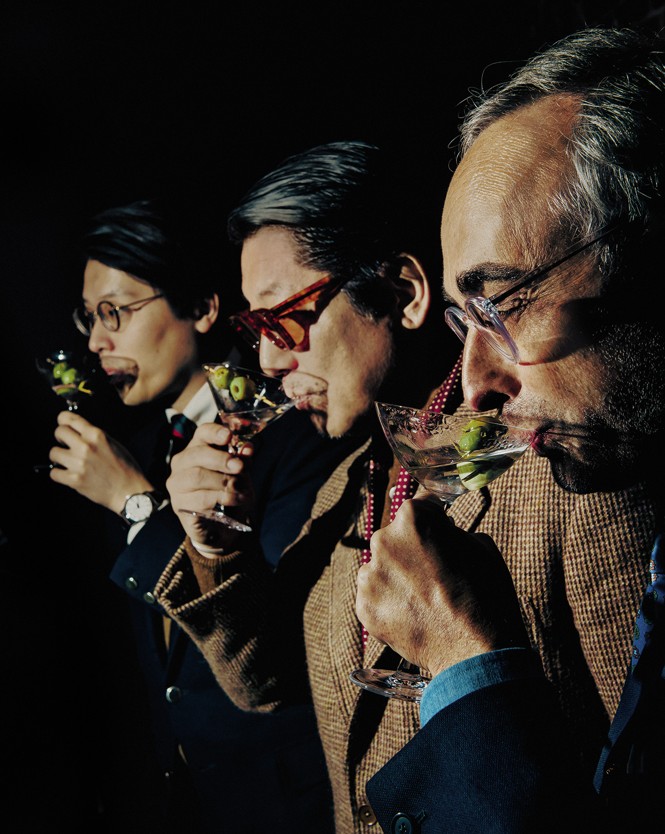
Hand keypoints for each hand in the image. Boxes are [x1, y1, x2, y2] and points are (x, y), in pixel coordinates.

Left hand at [49, 410, 151, 511]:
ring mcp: (78, 463)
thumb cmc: (125, 468)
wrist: (128, 491)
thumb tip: (79, 431)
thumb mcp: (114, 443)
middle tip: (66, 444)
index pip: (68, 418)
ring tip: (67, 461)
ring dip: (59, 457)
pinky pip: (54, 473)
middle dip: (61, 438)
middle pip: (59, 432)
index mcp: (96, 435)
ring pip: (53, 452)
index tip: (63, 424)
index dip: (63, 421)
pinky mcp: (74, 480)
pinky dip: (59, 474)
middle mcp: (86, 446)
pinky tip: (67, 474)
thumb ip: (95, 436)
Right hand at [166, 422, 254, 548]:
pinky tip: (232, 502)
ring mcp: (177, 484)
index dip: (215, 432)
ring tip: (241, 491)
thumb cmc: (228, 492)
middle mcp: (182, 463)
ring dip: (223, 482)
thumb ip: (242, 461)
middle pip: (197, 454)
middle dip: (221, 459)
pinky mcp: (179, 505)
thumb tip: (248, 449)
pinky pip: (199, 499)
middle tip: (239, 467)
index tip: (229, 436)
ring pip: (197, 477)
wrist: (222, 525)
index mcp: (198, 448)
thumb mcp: (240, 475)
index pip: (202, 433)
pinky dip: (220, 499)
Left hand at [356, 488, 528, 676]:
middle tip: (435, 573)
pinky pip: (376, 595)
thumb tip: (441, 531)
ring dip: (398, 576)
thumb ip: (450, 530)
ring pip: (382, 568)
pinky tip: (414, 614)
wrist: (477, 650)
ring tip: (425, 598)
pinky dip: (390, 602)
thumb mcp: (480, 544)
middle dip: (412, 550)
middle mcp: (383, 541)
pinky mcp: (364, 606)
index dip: (433, 519)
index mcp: (412, 519)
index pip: (419, 507)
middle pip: (395, 538)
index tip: (438, 528)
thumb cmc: (485, 595)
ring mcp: (371, 575)